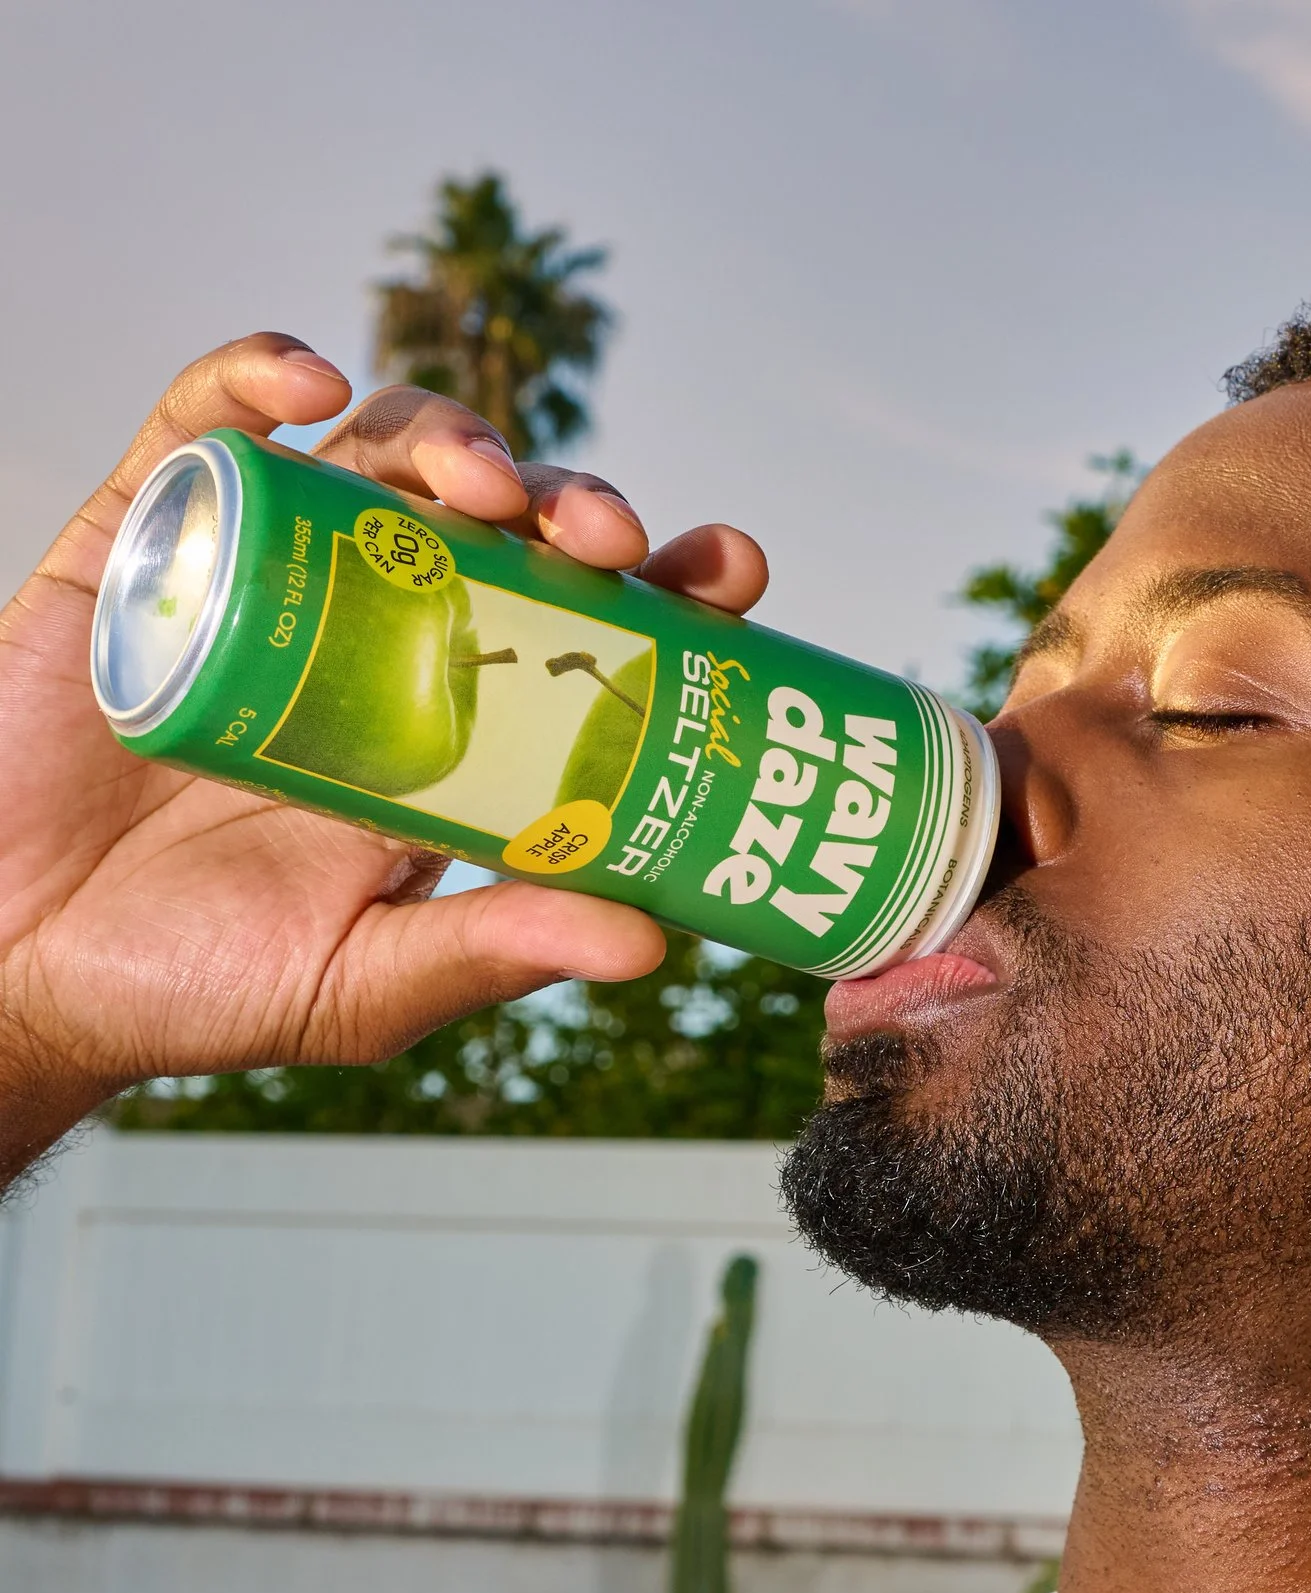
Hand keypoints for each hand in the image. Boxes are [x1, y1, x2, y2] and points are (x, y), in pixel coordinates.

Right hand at [0, 333, 769, 1175]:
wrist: (19, 966)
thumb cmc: (199, 987)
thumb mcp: (369, 982)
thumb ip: (495, 948)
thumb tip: (652, 943)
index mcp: (457, 733)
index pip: (589, 628)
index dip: (666, 582)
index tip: (728, 572)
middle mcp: (380, 637)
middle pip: (506, 523)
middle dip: (570, 505)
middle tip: (604, 539)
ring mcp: (266, 577)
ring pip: (380, 454)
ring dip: (447, 436)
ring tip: (480, 481)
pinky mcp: (145, 541)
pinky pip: (202, 428)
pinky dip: (253, 377)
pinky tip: (308, 385)